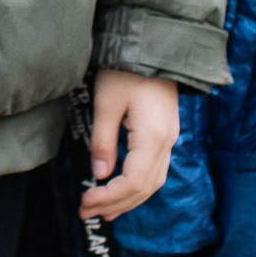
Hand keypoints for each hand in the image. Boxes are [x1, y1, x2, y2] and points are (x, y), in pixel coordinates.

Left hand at [80, 71, 180, 221]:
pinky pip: (155, 169)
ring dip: (128, 199)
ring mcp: (170, 137)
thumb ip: (103, 141)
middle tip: (87, 212)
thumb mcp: (107, 103)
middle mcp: (167, 142)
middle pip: (145, 188)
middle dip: (116, 204)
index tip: (85, 201)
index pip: (132, 182)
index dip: (108, 197)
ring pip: (153, 181)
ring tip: (104, 211)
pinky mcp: (166, 132)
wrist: (154, 43)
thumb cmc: (127, 69)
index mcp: (153, 137)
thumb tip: (100, 174)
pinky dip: (138, 185)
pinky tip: (123, 188)